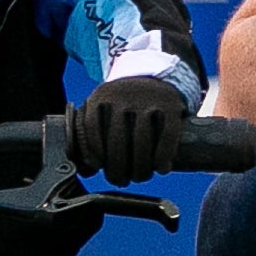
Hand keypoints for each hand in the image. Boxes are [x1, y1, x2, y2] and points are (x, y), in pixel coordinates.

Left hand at [67, 75, 187, 181]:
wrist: (155, 75)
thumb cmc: (123, 102)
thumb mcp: (101, 106)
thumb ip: (90, 131)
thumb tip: (85, 169)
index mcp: (100, 97)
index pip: (92, 130)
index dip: (95, 154)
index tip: (100, 168)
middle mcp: (123, 97)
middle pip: (117, 141)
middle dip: (118, 168)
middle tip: (121, 180)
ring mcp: (148, 100)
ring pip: (142, 142)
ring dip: (141, 167)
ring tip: (140, 177)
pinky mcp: (170, 105)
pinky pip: (168, 135)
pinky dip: (164, 156)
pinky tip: (162, 169)